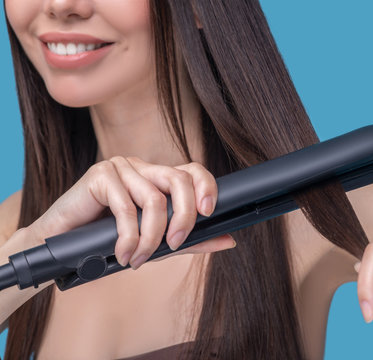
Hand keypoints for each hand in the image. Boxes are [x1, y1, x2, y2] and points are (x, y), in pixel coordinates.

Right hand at [26, 156, 235, 269]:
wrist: (60, 243)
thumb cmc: (110, 241)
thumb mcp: (158, 243)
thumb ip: (192, 241)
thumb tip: (229, 240)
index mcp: (158, 178)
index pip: (192, 171)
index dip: (206, 187)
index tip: (208, 213)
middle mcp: (143, 167)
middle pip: (179, 180)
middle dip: (184, 216)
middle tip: (175, 245)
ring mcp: (121, 167)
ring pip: (154, 199)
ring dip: (151, 237)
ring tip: (138, 258)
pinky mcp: (100, 175)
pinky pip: (126, 207)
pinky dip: (129, 237)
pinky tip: (123, 254)